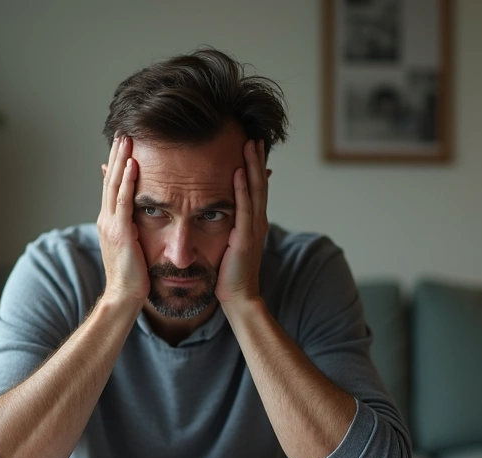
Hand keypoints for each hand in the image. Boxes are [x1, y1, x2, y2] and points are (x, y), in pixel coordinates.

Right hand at [97, 136, 149, 307]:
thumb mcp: (130, 245)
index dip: (116, 164)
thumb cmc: (132, 275)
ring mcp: (111, 225)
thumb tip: (137, 214)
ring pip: (115, 185)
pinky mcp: (120, 232)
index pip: (112, 186)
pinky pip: (124, 201)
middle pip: (111, 180)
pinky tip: (133, 165)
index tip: (123, 144)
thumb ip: (130, 226)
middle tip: (123, 132)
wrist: (124, 296)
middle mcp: (106, 219)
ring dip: (121, 161)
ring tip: (126, 140)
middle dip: (117, 155)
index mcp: (109, 222)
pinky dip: (128, 181)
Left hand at [216, 139, 268, 307]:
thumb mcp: (230, 243)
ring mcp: (253, 229)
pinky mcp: (245, 239)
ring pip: (256, 191)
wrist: (238, 298)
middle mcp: (257, 222)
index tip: (249, 144)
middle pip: (259, 183)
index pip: (256, 187)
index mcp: (252, 222)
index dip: (254, 166)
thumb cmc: (230, 273)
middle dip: (256, 159)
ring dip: (253, 166)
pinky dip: (243, 189)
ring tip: (250, 144)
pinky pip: (244, 209)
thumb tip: (221, 210)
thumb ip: (230, 225)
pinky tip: (239, 172)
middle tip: (253, 136)